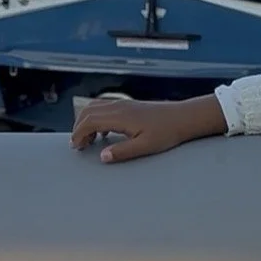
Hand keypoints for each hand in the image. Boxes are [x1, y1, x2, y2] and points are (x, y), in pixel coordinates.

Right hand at [70, 92, 225, 162]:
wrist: (183, 117)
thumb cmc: (167, 132)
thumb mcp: (145, 146)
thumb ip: (122, 152)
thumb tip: (102, 156)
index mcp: (119, 115)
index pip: (89, 121)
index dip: (78, 134)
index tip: (76, 147)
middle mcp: (118, 106)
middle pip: (87, 112)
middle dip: (78, 127)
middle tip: (78, 145)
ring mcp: (123, 103)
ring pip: (94, 107)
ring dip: (86, 121)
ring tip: (88, 139)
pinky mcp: (128, 105)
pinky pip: (104, 107)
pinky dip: (96, 117)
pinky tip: (103, 132)